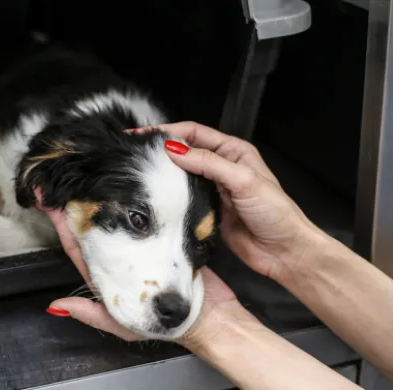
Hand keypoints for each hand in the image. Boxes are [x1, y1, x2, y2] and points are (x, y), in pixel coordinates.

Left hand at [34, 189, 245, 348]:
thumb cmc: (168, 325)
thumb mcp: (126, 327)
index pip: (78, 246)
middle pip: (94, 225)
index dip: (63, 226)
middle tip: (61, 181)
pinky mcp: (165, 235)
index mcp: (108, 274)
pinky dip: (138, 199)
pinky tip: (127, 181)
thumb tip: (57, 305)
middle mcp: (123, 256)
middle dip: (77, 203)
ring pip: (120, 216)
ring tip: (87, 175)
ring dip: (102, 196)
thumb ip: (92, 315)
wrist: (211, 316)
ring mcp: (143, 244)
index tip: (49, 203)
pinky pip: (148, 214)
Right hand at [149, 121, 324, 282]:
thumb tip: (174, 149)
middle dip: (160, 150)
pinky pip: (183, 200)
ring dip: (162, 173)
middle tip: (133, 152)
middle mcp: (221, 168)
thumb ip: (209, 163)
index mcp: (233, 152)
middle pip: (185, 152)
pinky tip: (153, 196)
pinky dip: (169, 197)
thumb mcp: (243, 181)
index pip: (194, 134)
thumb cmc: (275, 213)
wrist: (284, 252)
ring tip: (136, 171)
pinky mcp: (206, 211)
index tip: (142, 134)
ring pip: (181, 176)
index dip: (167, 131)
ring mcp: (212, 190)